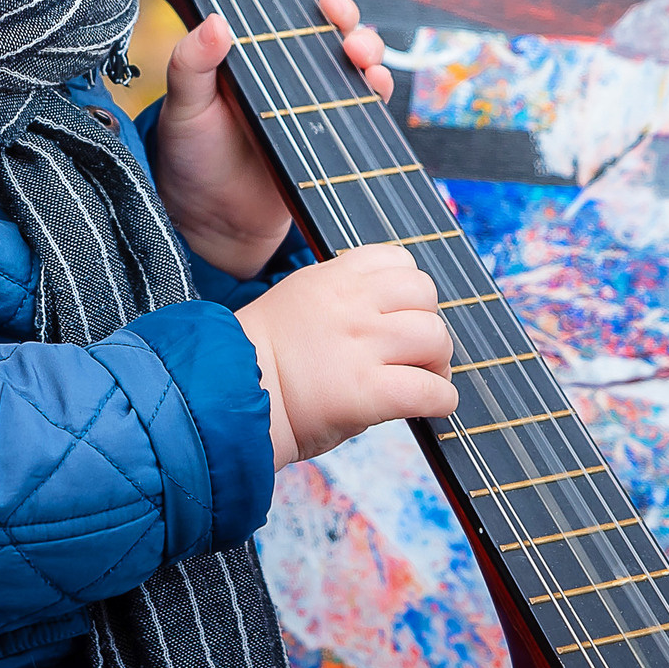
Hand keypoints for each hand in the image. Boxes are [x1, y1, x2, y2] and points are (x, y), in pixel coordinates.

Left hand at [154, 0, 391, 277]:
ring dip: (370, 55)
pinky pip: (367, 112)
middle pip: (334, 34)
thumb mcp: (185, 106)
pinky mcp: (337, 140)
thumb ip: (192, 63)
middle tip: (344, 29)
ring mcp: (318, 106)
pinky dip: (379, 95)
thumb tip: (215, 21)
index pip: (290, 14)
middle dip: (350, 22)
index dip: (311, 0)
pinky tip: (375, 92)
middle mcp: (291, 74)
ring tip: (361, 62)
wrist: (213, 222)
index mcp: (255, 54)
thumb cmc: (192, 155)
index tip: (320, 0)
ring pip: (358, 68)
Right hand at [234, 244, 454, 467]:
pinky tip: (431, 407)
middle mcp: (351, 304)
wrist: (227, 398)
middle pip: (425, 294)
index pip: (399, 260)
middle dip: (427, 322)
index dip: (408, 291)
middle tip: (414, 353)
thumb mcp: (298, 301)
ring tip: (423, 378)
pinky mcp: (367, 392)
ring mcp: (361, 346)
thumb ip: (342, 300)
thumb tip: (393, 319)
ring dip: (437, 361)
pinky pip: (430, 390)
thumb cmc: (257, 360)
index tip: (399, 316)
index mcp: (332, 277)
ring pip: (435, 337)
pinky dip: (441, 399)